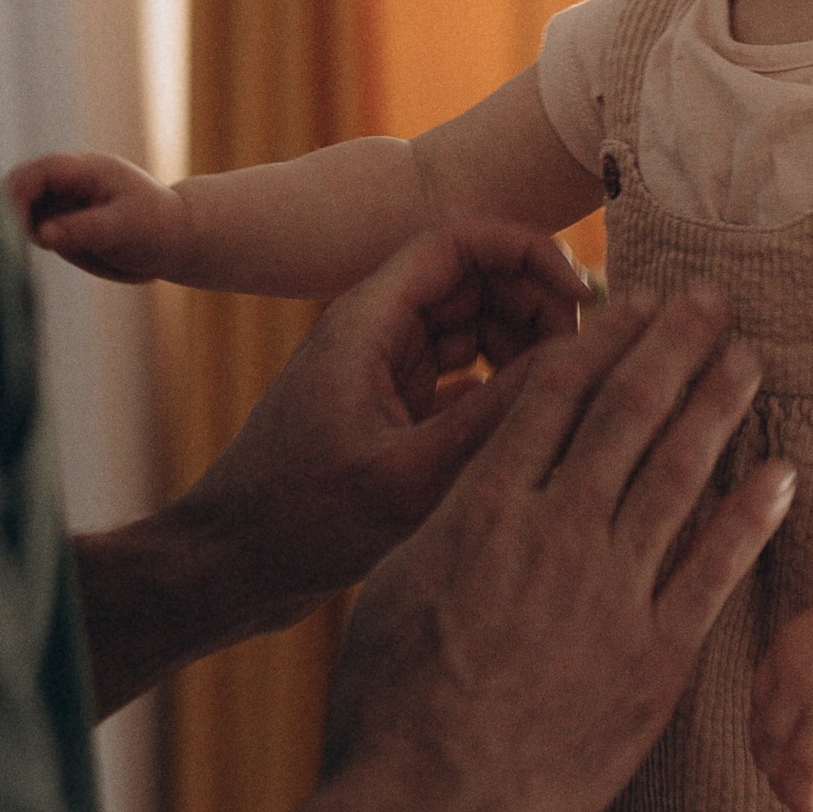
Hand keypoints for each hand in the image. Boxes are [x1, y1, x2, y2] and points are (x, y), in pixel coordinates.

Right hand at [9, 147, 189, 282]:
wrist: (178, 241)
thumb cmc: (159, 229)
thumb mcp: (124, 229)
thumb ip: (83, 229)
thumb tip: (42, 234)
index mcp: (86, 171)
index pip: (39, 172)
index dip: (19, 194)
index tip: (14, 227)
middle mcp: (69, 183)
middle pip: (20, 186)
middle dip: (10, 212)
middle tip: (20, 246)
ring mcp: (63, 203)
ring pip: (20, 210)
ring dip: (17, 229)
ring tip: (35, 254)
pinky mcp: (62, 224)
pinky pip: (32, 229)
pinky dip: (27, 241)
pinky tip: (37, 257)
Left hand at [180, 218, 585, 610]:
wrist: (230, 570)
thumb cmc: (299, 521)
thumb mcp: (408, 474)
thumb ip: (495, 417)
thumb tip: (582, 362)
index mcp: (367, 321)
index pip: (459, 241)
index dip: (528, 253)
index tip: (582, 295)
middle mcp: (376, 334)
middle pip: (475, 281)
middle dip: (535, 305)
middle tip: (581, 360)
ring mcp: (384, 375)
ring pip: (473, 331)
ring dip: (523, 350)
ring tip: (561, 398)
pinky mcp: (391, 416)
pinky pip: (462, 378)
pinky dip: (500, 390)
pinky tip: (527, 430)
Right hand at [320, 286, 795, 811]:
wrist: (424, 811)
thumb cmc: (388, 710)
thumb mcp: (396, 590)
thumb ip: (447, 529)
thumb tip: (477, 487)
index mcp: (480, 510)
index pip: (551, 396)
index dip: (601, 340)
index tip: (634, 303)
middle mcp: (552, 535)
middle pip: (626, 414)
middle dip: (673, 345)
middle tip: (711, 298)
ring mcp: (609, 596)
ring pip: (678, 475)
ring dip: (719, 407)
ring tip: (749, 359)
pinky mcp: (653, 661)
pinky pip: (713, 571)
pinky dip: (749, 516)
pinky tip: (778, 474)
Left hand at [749, 586, 812, 811]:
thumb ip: (803, 674)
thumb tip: (792, 730)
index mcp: (786, 653)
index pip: (759, 711)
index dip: (762, 743)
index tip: (769, 763)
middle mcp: (801, 681)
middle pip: (773, 742)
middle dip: (775, 775)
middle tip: (785, 795)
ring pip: (800, 767)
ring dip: (797, 798)